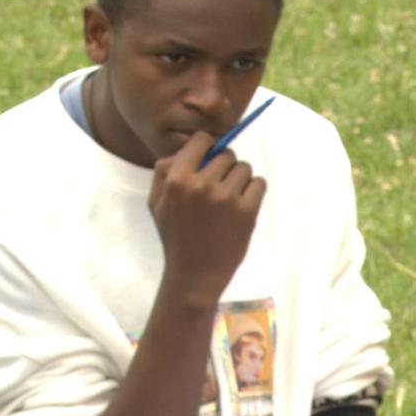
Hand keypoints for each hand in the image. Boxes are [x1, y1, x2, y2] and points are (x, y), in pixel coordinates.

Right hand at [148, 130, 265, 303]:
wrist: (194, 276)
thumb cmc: (174, 238)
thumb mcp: (156, 203)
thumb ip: (164, 171)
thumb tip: (184, 149)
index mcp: (178, 180)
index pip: (201, 140)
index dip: (207, 147)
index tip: (209, 158)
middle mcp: (202, 184)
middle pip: (226, 154)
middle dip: (224, 166)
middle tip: (218, 186)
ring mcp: (227, 198)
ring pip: (244, 168)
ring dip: (239, 178)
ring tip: (229, 198)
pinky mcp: (247, 211)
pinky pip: (259, 183)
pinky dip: (253, 190)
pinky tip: (242, 204)